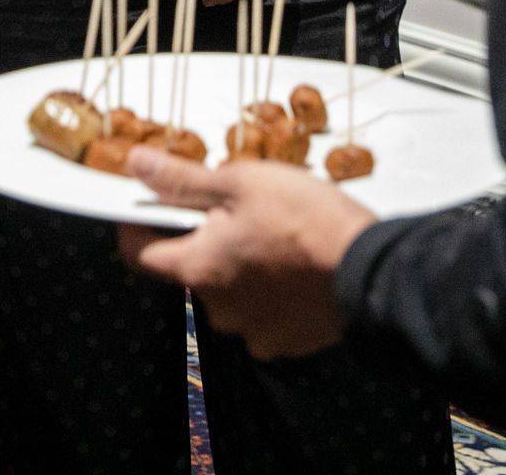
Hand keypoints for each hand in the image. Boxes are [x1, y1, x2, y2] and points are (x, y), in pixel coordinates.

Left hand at [115, 149, 376, 358]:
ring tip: (275, 238)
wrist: (371, 271)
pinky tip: (296, 270)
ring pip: (230, 293)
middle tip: (239, 212)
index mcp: (197, 269)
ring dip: (241, 268)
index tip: (150, 205)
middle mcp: (217, 309)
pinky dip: (271, 293)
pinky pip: (264, 314)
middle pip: (192, 269)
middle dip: (206, 241)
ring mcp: (252, 331)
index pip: (140, 253)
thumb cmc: (305, 220)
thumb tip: (133, 163)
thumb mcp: (241, 183)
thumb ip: (182, 178)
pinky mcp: (286, 342)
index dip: (138, 225)